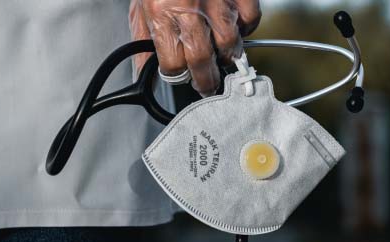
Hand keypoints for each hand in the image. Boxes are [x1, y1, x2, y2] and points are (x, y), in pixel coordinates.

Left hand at [129, 0, 260, 96]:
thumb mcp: (139, 6)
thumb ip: (142, 39)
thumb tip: (143, 72)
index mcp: (161, 13)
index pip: (173, 64)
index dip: (177, 75)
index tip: (181, 76)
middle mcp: (190, 9)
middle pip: (202, 61)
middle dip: (205, 81)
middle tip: (207, 86)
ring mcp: (218, 0)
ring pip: (230, 45)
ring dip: (227, 56)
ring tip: (221, 56)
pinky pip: (250, 21)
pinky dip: (245, 29)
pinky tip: (233, 26)